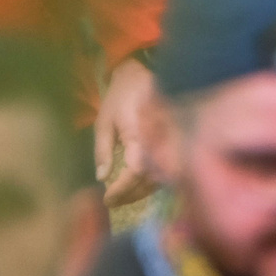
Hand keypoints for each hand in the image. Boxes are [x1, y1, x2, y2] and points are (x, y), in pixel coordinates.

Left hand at [94, 57, 155, 207]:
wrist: (143, 73)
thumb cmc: (120, 96)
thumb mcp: (103, 121)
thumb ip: (102, 150)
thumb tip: (102, 178)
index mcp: (141, 132)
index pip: (137, 170)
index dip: (123, 188)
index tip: (107, 198)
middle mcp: (160, 138)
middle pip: (151, 178)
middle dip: (131, 195)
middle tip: (111, 202)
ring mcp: (169, 141)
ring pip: (161, 177)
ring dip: (141, 192)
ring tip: (120, 197)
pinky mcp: (173, 143)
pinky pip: (165, 169)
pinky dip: (150, 182)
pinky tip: (135, 187)